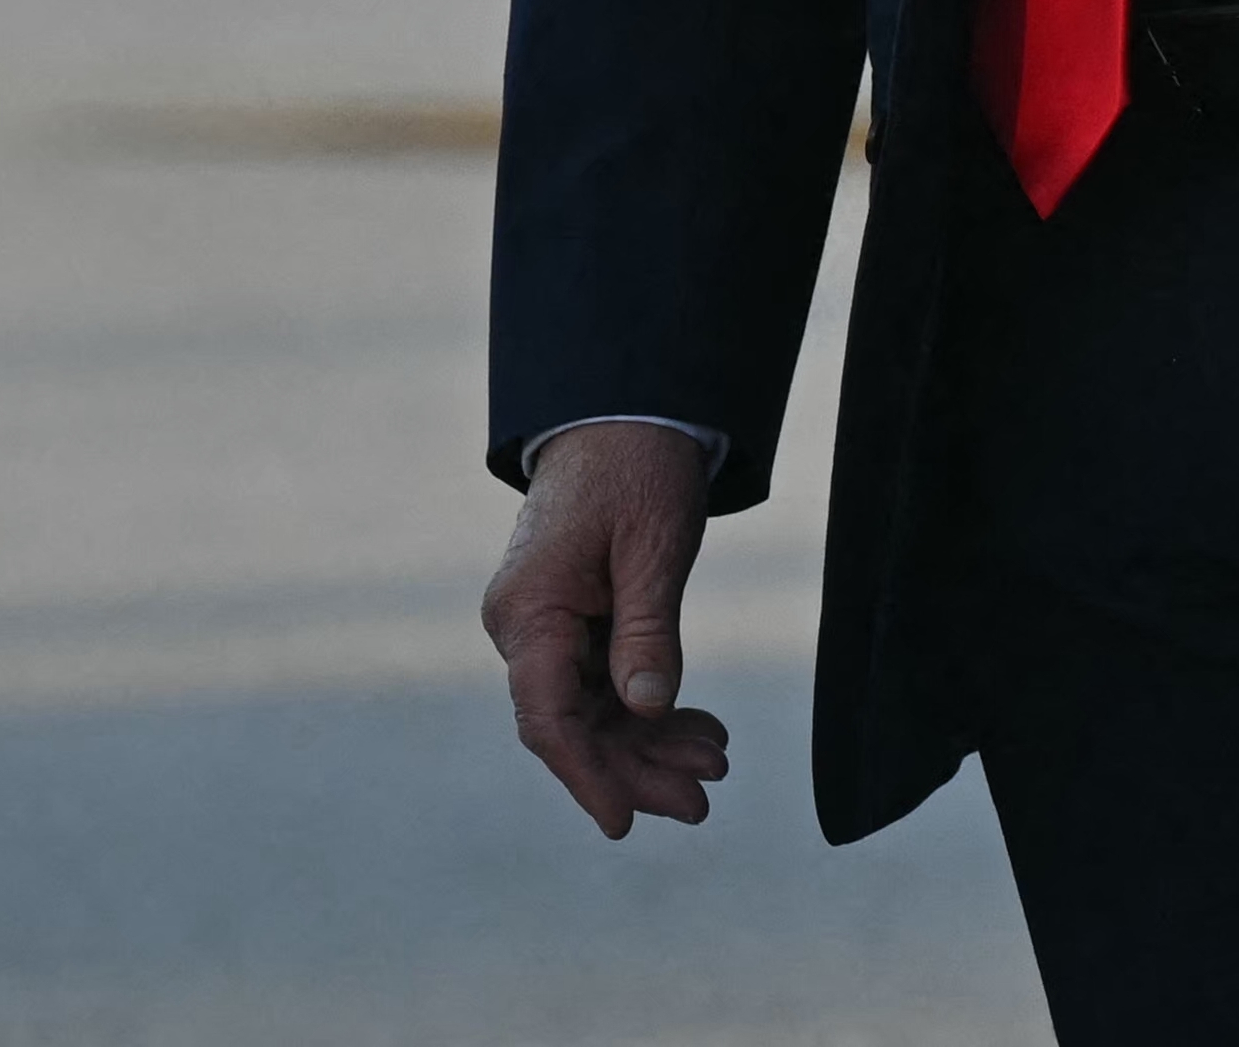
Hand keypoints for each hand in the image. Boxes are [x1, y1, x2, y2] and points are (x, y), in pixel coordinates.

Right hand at [482, 421, 728, 834]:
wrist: (626, 415)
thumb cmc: (637, 470)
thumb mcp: (653, 547)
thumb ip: (647, 629)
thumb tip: (645, 709)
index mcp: (527, 614)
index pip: (548, 718)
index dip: (588, 774)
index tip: (625, 822)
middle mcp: (524, 629)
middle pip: (575, 724)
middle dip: (636, 768)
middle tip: (704, 802)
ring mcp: (547, 629)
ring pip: (595, 711)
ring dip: (650, 744)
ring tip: (714, 769)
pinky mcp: (573, 624)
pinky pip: (606, 683)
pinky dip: (651, 709)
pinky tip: (699, 730)